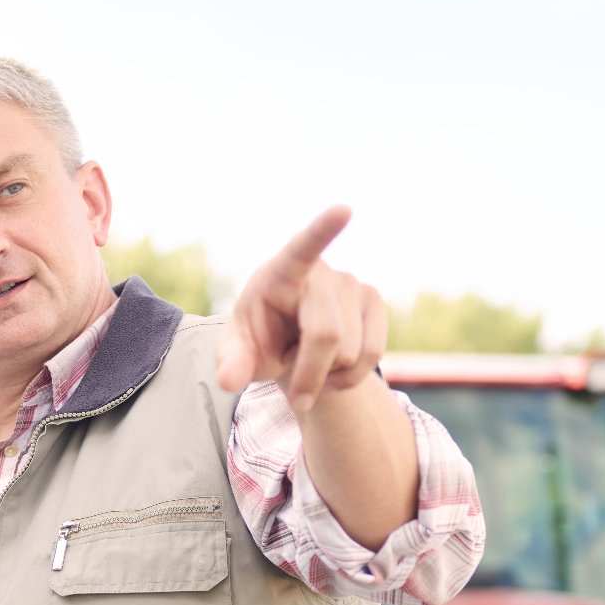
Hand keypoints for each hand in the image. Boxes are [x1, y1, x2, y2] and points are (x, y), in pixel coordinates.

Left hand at [215, 206, 386, 411]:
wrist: (290, 346)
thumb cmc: (261, 341)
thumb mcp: (239, 353)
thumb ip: (232, 363)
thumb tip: (229, 380)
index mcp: (282, 271)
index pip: (303, 247)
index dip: (324, 229)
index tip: (344, 210)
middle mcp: (323, 271)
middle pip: (327, 334)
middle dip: (310, 374)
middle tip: (295, 393)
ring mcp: (353, 284)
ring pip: (352, 351)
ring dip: (329, 376)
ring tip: (311, 363)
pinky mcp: (375, 302)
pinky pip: (373, 353)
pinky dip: (351, 377)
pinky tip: (334, 370)